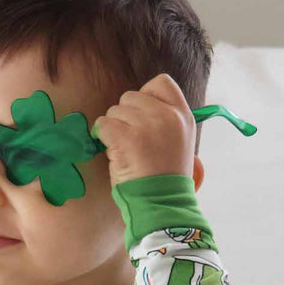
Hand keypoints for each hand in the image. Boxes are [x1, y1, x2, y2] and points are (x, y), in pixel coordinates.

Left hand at [92, 73, 195, 188]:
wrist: (162, 202)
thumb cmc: (165, 176)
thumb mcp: (178, 140)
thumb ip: (164, 119)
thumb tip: (135, 108)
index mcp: (183, 114)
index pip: (161, 82)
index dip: (145, 96)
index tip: (142, 117)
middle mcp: (168, 115)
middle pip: (131, 96)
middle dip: (125, 117)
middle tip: (130, 140)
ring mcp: (148, 125)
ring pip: (114, 110)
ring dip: (113, 128)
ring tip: (125, 150)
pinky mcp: (128, 138)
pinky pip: (103, 124)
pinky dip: (101, 136)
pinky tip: (111, 150)